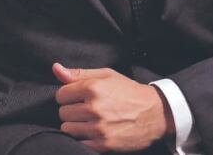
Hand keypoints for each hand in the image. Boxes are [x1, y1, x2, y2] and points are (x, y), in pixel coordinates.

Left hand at [52, 64, 172, 151]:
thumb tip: (56, 68)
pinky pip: (79, 142)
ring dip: (75, 125)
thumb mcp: (106, 75)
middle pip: (63, 113)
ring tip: (89, 121)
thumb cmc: (129, 91)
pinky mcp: (104, 144)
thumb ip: (79, 73)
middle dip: (71, 111)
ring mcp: (99, 127)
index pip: (60, 95)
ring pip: (67, 129)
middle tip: (85, 109)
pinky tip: (93, 132)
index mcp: (93, 88)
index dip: (68, 96)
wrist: (156, 113)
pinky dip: (83, 138)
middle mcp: (94, 108)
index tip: (77, 97)